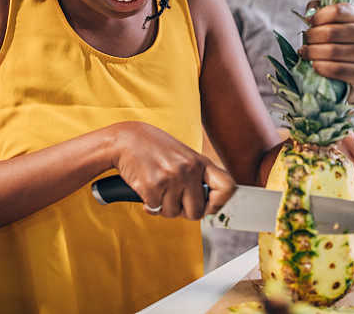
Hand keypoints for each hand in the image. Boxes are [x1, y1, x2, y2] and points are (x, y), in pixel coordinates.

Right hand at [111, 122, 235, 219]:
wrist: (126, 139)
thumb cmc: (155, 149)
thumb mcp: (183, 156)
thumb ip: (196, 176)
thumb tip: (210, 206)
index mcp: (200, 162)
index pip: (227, 187)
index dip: (220, 204)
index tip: (208, 208)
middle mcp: (189, 170)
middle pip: (197, 212)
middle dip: (184, 212)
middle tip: (174, 201)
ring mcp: (171, 178)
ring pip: (173, 214)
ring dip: (163, 207)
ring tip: (158, 189)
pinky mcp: (152, 186)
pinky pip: (155, 209)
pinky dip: (149, 205)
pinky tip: (146, 189)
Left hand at [299, 1, 353, 103]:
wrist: (353, 80)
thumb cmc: (341, 48)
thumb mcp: (336, 27)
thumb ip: (323, 14)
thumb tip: (311, 9)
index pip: (339, 11)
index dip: (319, 16)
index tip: (308, 22)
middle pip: (332, 31)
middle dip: (312, 36)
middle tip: (305, 41)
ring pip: (333, 51)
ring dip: (313, 52)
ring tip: (305, 53)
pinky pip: (337, 69)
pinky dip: (321, 67)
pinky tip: (315, 65)